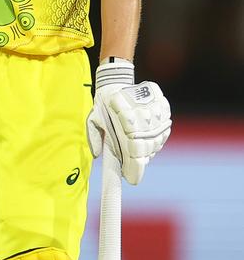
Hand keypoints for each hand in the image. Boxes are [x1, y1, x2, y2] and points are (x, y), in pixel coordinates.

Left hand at [86, 59, 171, 184]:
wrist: (118, 81)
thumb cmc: (103, 104)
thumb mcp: (94, 119)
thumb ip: (95, 137)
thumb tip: (97, 155)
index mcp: (123, 117)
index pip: (133, 147)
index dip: (134, 167)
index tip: (131, 178)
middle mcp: (142, 114)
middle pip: (146, 148)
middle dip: (139, 160)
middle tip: (132, 163)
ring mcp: (155, 109)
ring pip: (157, 141)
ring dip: (149, 150)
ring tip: (138, 147)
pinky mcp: (163, 106)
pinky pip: (165, 131)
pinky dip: (158, 139)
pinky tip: (148, 138)